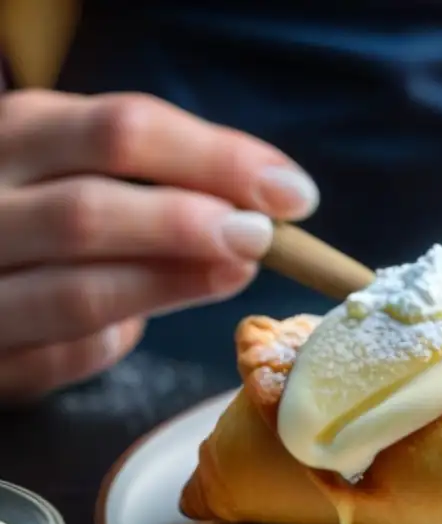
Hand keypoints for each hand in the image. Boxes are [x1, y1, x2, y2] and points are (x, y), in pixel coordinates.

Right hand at [0, 89, 318, 399]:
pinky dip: (115, 341)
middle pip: (90, 210)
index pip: (124, 131)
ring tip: (235, 274)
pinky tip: (140, 328)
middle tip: (262, 238)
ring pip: (79, 294)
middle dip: (190, 226)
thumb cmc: (39, 208)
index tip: (293, 192)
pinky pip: (66, 354)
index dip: (220, 160)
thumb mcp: (81, 163)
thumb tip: (266, 205)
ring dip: (172, 286)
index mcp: (21, 133)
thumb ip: (159, 175)